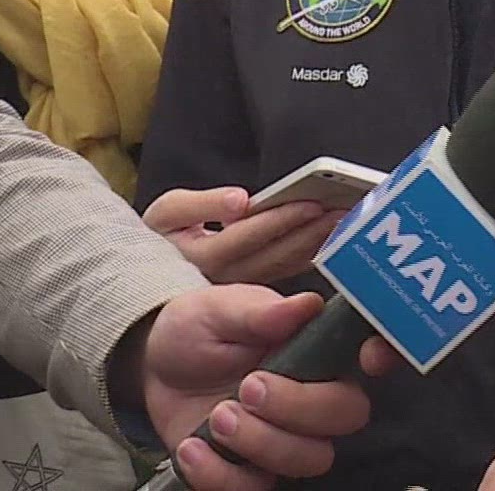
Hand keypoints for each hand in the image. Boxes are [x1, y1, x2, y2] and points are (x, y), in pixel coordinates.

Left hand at [135, 286, 392, 489]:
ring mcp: (287, 438)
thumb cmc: (200, 329)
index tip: (369, 359)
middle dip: (300, 407)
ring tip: (218, 417)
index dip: (388, 356)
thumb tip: (305, 305)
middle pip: (347, 416)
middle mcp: (314, 397)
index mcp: (319, 350)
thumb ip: (260, 312)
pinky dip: (220, 475)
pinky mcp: (252, 472)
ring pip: (310, 459)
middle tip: (248, 386)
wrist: (155, 366)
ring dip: (263, 442)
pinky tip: (192, 447)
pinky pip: (256, 490)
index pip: (376, 355)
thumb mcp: (220, 310)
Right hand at [143, 188, 344, 284]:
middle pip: (276, 253)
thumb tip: (239, 201)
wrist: (149, 282)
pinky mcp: (253, 293)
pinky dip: (311, 256)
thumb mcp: (167, 214)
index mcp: (202, 255)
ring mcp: (242, 289)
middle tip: (345, 211)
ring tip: (346, 222)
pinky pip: (287, 274)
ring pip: (286, 266)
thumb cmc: (161, 236)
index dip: (281, 218)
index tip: (312, 203)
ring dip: (318, 243)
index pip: (248, 235)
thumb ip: (201, 204)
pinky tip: (333, 241)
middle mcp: (226, 278)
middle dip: (313, 230)